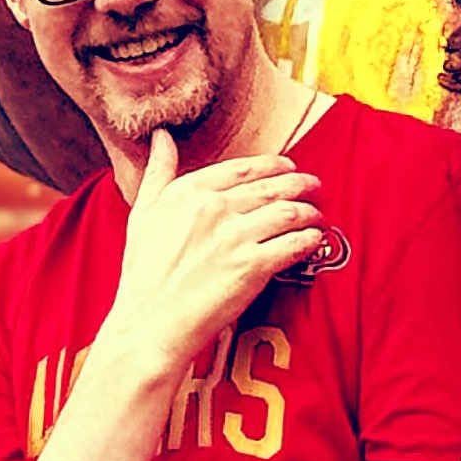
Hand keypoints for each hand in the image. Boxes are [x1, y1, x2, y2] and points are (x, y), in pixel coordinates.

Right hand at [104, 131, 325, 378]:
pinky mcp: (252, 268)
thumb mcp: (142, 212)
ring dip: (309, 211)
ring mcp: (234, 237)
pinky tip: (316, 239)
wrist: (150, 324)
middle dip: (299, 183)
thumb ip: (158, 170)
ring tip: (318, 214)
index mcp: (188, 191)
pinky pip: (293, 245)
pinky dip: (309, 239)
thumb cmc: (143, 273)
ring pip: (287, 213)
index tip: (287, 165)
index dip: (271, 165)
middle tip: (314, 184)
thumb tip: (161, 136)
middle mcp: (214, 208)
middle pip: (271, 187)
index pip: (242, 168)